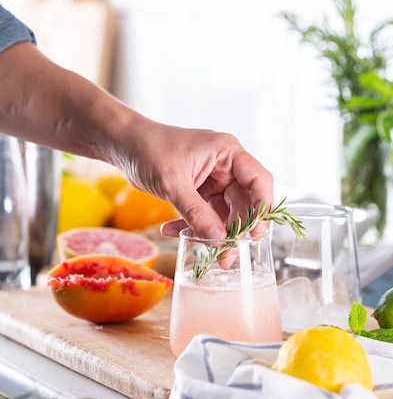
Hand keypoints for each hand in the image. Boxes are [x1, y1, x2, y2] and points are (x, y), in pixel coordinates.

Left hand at [119, 122, 273, 239]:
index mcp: (227, 153)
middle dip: (234, 229)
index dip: (263, 207)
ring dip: (211, 232)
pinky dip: (191, 226)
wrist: (124, 144)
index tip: (257, 233)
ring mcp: (213, 180)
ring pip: (224, 213)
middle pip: (244, 202)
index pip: (259, 180)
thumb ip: (196, 212)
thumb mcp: (173, 183)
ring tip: (200, 249)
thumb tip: (219, 239)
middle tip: (227, 254)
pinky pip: (204, 215)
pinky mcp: (199, 191)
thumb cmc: (149, 149)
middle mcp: (225, 167)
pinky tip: (171, 231)